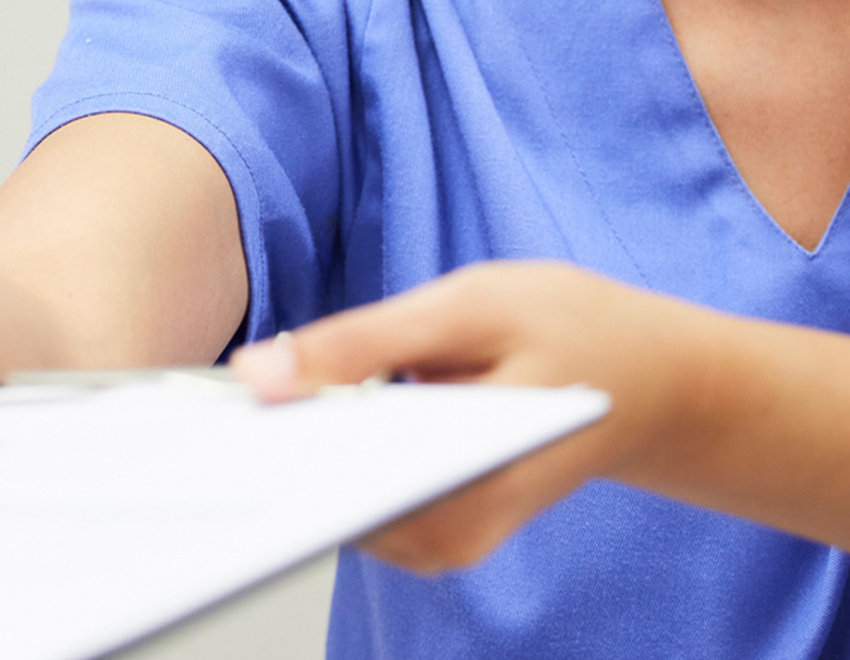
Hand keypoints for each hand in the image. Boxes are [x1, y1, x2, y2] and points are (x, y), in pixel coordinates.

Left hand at [230, 261, 703, 572]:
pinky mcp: (426, 530)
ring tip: (259, 392)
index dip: (251, 452)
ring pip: (326, 497)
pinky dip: (323, 448)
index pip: (323, 490)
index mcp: (461, 486)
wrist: (653, 383)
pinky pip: (349, 491)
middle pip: (316, 501)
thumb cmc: (577, 332)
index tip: (196, 417)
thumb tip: (258, 374)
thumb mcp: (472, 307)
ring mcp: (435, 542)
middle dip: (263, 441)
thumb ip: (363, 340)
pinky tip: (306, 406)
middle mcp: (443, 536)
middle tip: (213, 390)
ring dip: (291, 442)